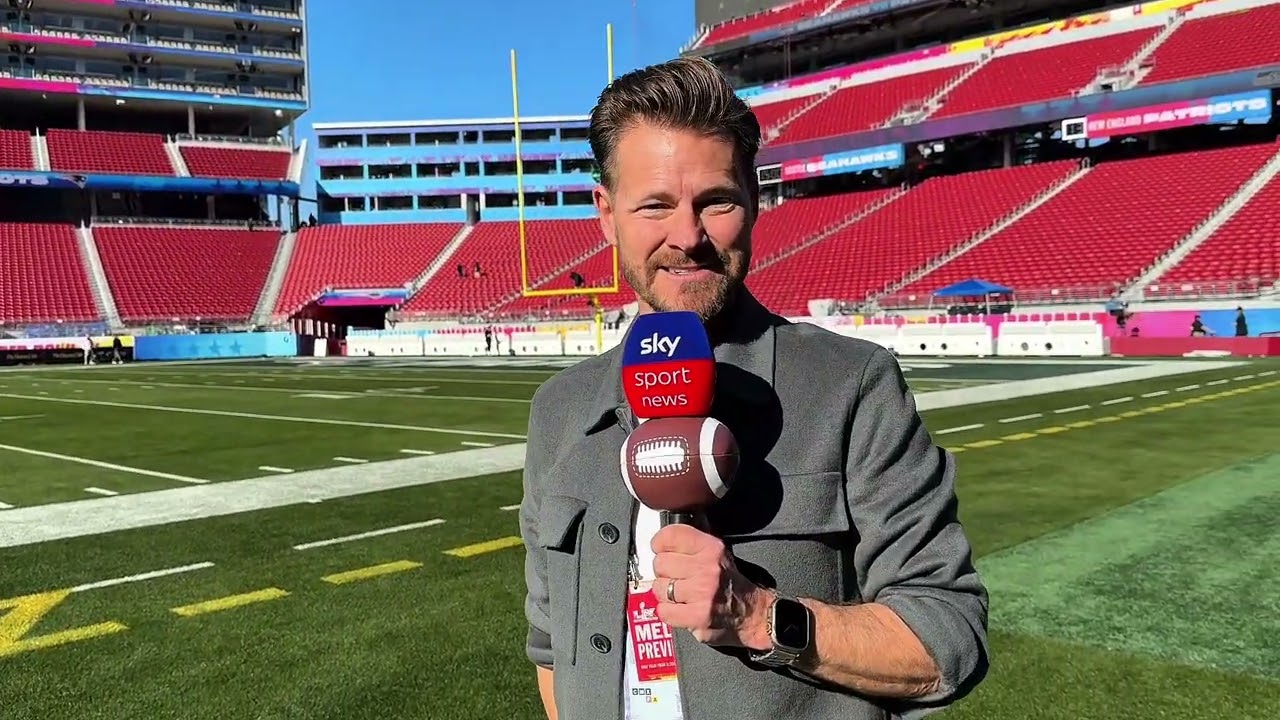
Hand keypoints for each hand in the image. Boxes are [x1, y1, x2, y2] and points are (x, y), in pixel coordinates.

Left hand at [650, 522, 774, 649]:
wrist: (755, 613)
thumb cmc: (733, 583)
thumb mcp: (720, 553)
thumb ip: (695, 541)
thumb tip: (669, 534)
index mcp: (712, 548)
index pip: (671, 536)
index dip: (660, 543)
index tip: (660, 548)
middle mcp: (707, 568)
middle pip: (661, 563)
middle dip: (664, 571)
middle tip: (675, 576)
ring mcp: (702, 593)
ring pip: (660, 588)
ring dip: (665, 593)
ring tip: (679, 594)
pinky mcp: (698, 616)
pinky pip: (664, 611)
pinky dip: (668, 611)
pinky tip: (679, 609)